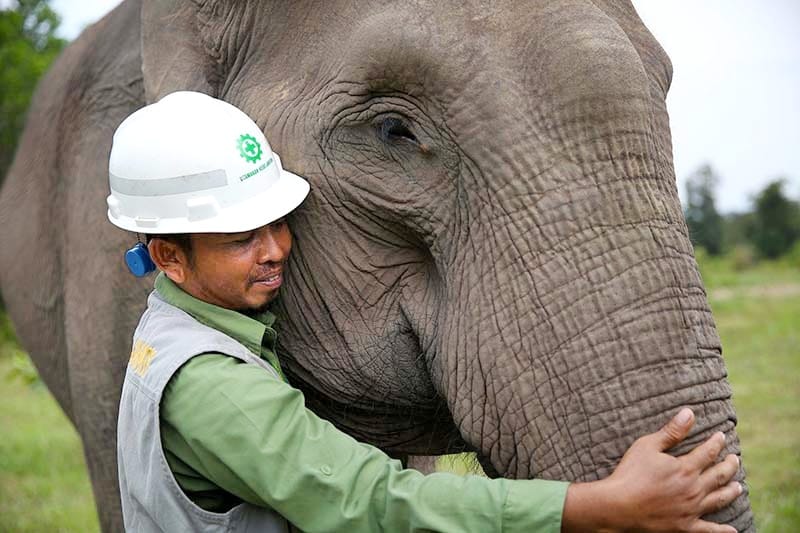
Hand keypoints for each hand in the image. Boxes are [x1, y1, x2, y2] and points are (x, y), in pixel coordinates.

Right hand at [562, 408, 741, 532]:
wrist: (618, 506)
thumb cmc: (630, 473)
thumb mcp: (647, 446)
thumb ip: (671, 431)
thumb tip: (689, 413)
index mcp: (685, 469)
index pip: (708, 452)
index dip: (716, 443)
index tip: (721, 436)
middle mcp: (694, 489)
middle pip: (719, 475)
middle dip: (729, 465)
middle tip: (735, 459)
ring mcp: (691, 510)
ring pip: (719, 500)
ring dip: (731, 492)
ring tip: (738, 487)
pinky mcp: (685, 526)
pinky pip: (709, 530)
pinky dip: (723, 530)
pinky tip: (733, 529)